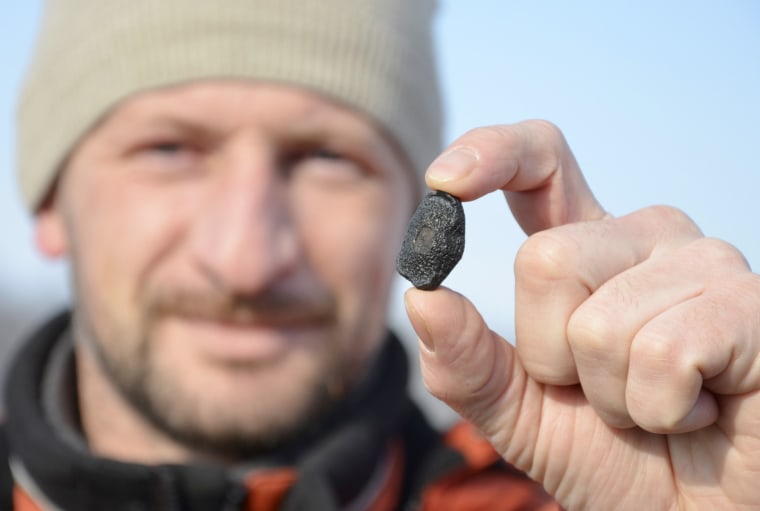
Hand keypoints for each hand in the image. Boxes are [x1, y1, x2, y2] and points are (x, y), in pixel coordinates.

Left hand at [404, 120, 759, 509]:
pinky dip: (661, 410)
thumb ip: (465, 361)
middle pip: (546, 260)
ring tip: (653, 406)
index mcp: (587, 248)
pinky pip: (664, 354)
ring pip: (600, 321)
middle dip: (553, 357)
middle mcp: (644, 238)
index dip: (493, 154)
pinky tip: (698, 411)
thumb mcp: (515, 410)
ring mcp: (703, 264)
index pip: (542, 164)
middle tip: (602, 392)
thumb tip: (423, 298)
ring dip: (611, 396)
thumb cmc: (609, 451)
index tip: (445, 180)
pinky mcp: (750, 307)